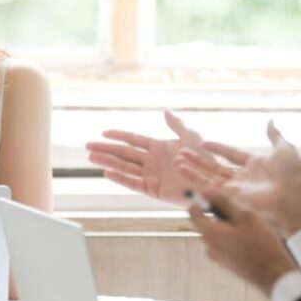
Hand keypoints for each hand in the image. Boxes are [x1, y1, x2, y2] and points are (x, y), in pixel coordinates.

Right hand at [86, 110, 213, 204]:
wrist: (212, 184)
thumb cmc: (206, 161)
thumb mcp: (192, 139)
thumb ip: (178, 126)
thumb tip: (165, 110)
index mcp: (159, 147)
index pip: (133, 140)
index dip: (119, 135)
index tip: (103, 132)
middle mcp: (152, 161)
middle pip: (124, 153)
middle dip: (106, 149)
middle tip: (87, 145)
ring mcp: (151, 175)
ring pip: (124, 167)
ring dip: (108, 161)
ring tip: (91, 156)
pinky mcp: (153, 190)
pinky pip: (133, 183)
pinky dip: (120, 178)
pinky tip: (107, 172)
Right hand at [177, 122, 300, 235]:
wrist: (294, 195)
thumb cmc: (293, 173)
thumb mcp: (284, 148)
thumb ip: (274, 136)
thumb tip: (270, 121)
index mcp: (256, 164)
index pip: (232, 154)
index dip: (218, 148)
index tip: (203, 143)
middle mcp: (243, 177)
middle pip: (216, 167)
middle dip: (199, 160)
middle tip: (182, 152)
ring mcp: (236, 188)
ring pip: (209, 177)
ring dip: (192, 169)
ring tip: (177, 160)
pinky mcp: (230, 196)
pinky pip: (209, 186)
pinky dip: (195, 178)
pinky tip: (182, 169)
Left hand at [187, 190, 298, 294]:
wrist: (273, 275)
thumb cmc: (261, 244)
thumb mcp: (244, 216)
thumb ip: (223, 202)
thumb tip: (206, 191)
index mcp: (209, 233)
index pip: (192, 211)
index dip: (202, 201)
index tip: (218, 199)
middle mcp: (207, 245)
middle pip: (206, 222)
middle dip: (220, 214)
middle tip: (242, 215)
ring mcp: (215, 256)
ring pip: (217, 233)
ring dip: (229, 227)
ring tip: (250, 230)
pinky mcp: (225, 263)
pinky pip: (224, 244)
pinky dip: (233, 239)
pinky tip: (251, 241)